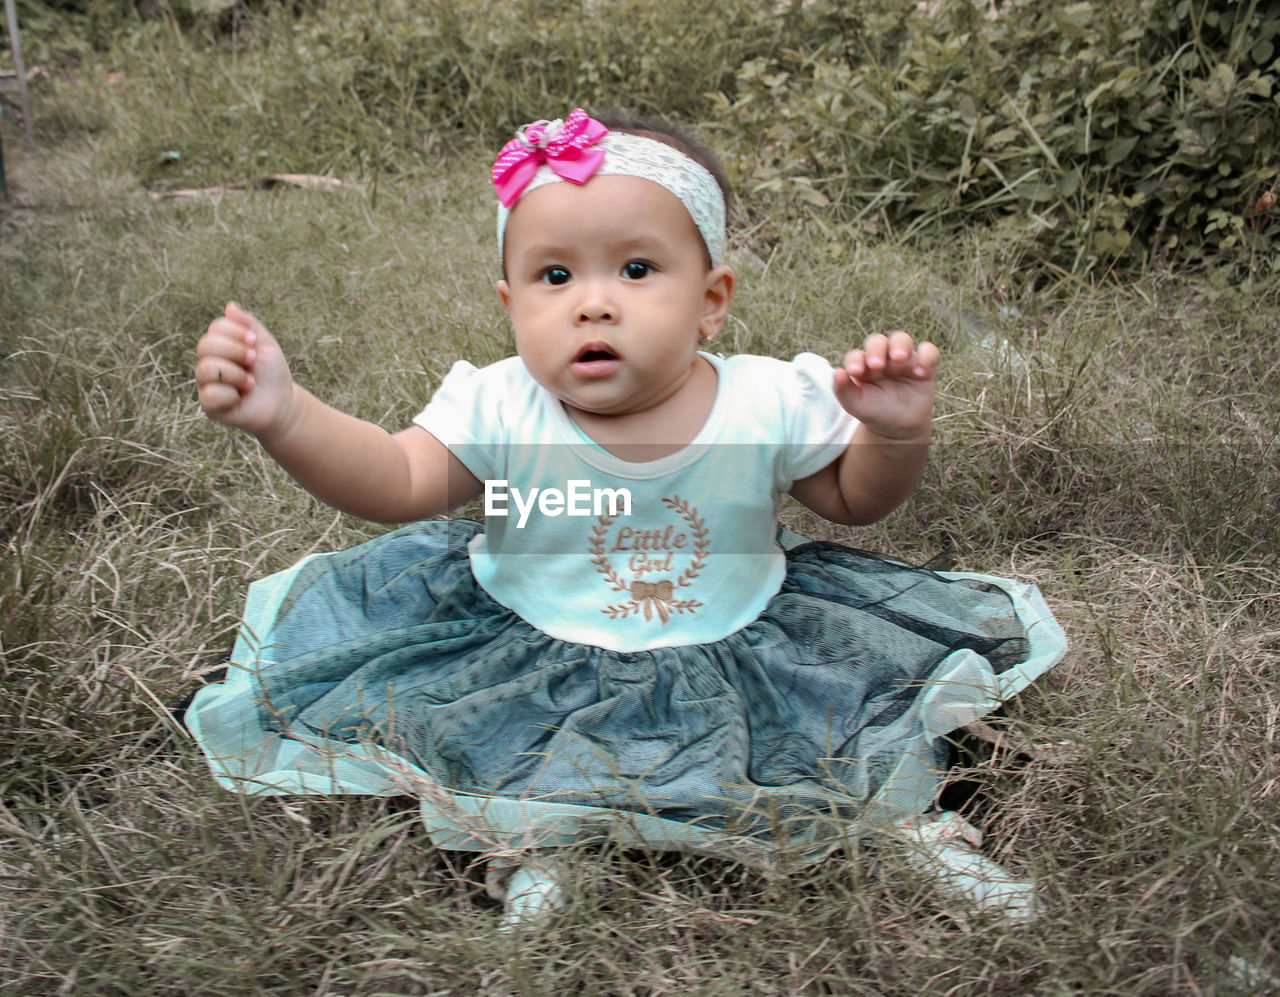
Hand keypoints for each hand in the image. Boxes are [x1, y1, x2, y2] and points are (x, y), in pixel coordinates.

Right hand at [194, 302, 295, 438]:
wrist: (281, 404)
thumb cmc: (272, 374)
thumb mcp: (265, 345)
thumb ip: (249, 325)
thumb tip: (230, 306)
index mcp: (221, 345)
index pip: (215, 328)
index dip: (236, 332)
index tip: (254, 342)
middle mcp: (209, 362)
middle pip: (205, 345)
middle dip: (235, 351)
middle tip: (253, 361)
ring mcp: (206, 383)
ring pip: (206, 369)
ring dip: (235, 374)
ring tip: (250, 383)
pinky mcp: (209, 405)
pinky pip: (209, 394)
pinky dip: (230, 395)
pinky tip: (240, 398)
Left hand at [832, 331, 937, 440]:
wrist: (898, 427)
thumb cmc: (874, 412)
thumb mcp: (855, 404)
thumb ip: (843, 389)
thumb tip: (837, 372)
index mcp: (863, 365)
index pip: (857, 355)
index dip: (855, 360)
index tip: (855, 372)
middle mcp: (882, 358)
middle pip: (878, 341)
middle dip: (876, 349)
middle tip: (877, 365)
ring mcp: (903, 360)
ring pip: (902, 339)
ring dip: (900, 345)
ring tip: (899, 359)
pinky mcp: (924, 366)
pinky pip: (929, 352)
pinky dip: (926, 356)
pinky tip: (920, 372)